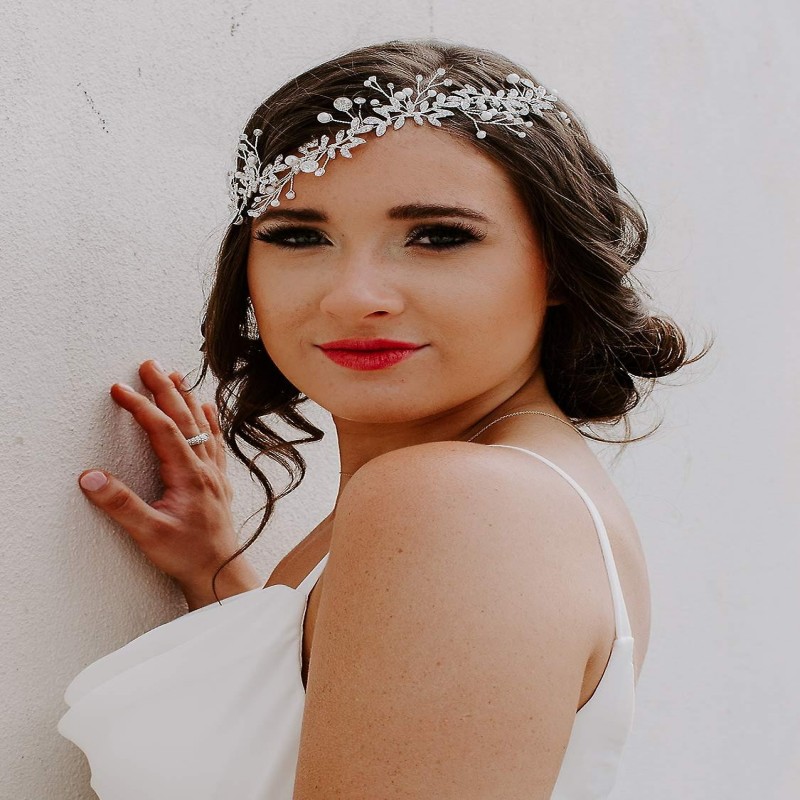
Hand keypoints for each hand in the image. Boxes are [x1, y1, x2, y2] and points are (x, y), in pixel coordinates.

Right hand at [78, 359, 261, 608]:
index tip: (119, 389)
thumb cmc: (187, 554)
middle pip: (185, 418)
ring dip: (187, 398)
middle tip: (149, 364)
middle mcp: (205, 468)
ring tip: (175, 375)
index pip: (163, 430)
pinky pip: (215, 441)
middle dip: (165, 389)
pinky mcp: (218, 481)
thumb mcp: (148, 534)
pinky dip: (209, 420)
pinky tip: (208, 409)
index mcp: (188, 475)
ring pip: (203, 426)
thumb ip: (121, 505)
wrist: (221, 571)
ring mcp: (214, 472)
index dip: (141, 407)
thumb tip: (91, 477)